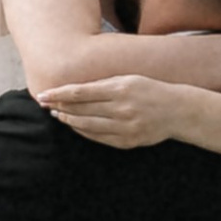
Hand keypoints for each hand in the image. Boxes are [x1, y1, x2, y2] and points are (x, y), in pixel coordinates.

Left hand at [36, 74, 201, 148]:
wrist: (177, 111)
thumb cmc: (150, 90)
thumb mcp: (128, 79)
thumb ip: (103, 84)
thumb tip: (73, 90)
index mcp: (121, 89)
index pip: (80, 92)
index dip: (59, 94)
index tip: (43, 94)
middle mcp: (122, 109)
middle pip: (81, 110)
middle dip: (60, 107)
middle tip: (45, 104)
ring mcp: (125, 127)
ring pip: (87, 126)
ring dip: (69, 120)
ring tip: (58, 114)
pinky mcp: (127, 141)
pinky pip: (98, 138)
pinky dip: (83, 131)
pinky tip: (75, 125)